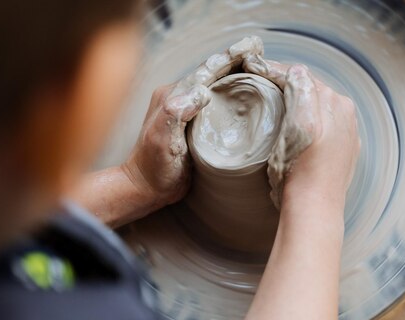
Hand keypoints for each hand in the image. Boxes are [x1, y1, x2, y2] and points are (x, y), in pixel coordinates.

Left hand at [121, 36, 264, 207]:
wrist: (147, 188)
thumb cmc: (154, 167)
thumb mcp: (162, 140)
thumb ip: (176, 113)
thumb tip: (202, 91)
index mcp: (173, 96)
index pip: (206, 72)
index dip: (228, 59)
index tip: (249, 47)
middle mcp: (179, 97)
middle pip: (211, 73)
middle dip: (234, 58)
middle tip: (257, 46)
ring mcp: (186, 110)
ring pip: (214, 85)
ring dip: (234, 71)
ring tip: (255, 61)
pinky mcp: (193, 123)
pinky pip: (215, 101)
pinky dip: (230, 91)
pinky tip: (245, 91)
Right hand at [244, 57, 360, 212]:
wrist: (313, 207)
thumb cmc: (301, 169)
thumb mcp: (299, 123)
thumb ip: (301, 90)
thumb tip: (298, 70)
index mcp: (334, 102)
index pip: (301, 77)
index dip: (275, 72)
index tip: (253, 69)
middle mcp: (345, 114)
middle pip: (310, 90)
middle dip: (287, 84)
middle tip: (260, 82)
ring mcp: (346, 134)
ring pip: (317, 107)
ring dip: (298, 102)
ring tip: (275, 102)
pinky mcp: (342, 152)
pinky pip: (324, 127)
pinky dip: (309, 121)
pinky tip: (296, 128)